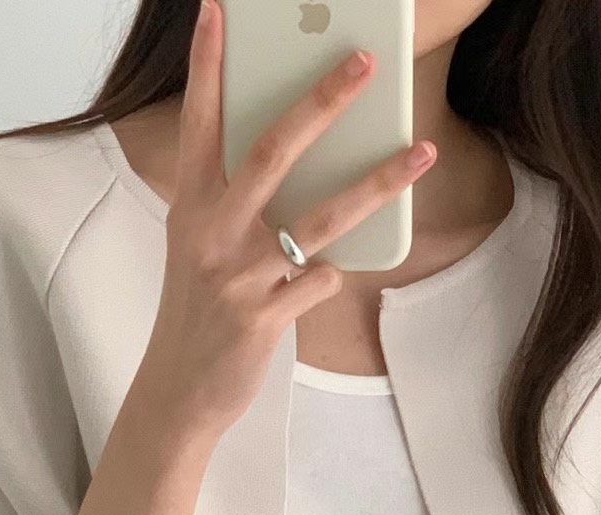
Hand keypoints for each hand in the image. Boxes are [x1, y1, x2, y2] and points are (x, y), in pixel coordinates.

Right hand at [138, 0, 436, 442]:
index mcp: (191, 206)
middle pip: (272, 152)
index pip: (200, 121)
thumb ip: (235, 200)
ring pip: (319, 217)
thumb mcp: (200, 246)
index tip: (220, 10)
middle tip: (365, 62)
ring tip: (422, 150)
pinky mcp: (263, 316)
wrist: (178, 390)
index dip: (209, 64)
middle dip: (322, 102)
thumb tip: (298, 152)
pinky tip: (346, 269)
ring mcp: (238, 275)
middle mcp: (211, 232)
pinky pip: (322, 279)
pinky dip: (339, 271)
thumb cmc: (197, 311)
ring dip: (378, 181)